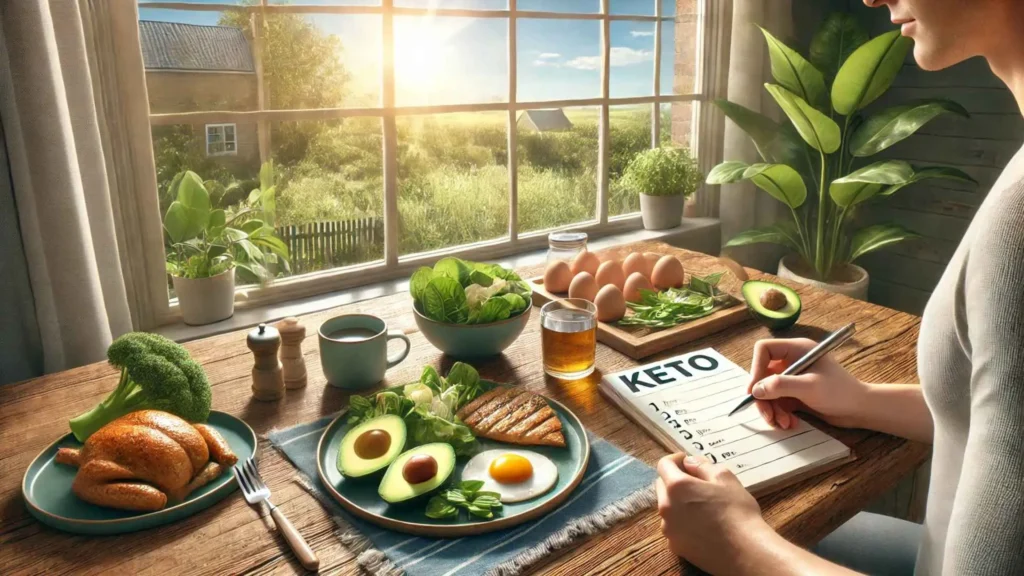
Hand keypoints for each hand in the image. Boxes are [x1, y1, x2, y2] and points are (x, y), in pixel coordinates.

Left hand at [656, 454, 769, 573]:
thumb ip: (702, 466)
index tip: (687, 460)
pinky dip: (683, 521)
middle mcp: (666, 507)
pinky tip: (702, 524)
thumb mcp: (725, 478)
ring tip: (702, 505)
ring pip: (668, 508)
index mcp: (676, 487)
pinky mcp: (675, 546)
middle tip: (697, 482)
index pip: (664, 465)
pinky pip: (674, 527)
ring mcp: (669, 529)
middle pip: (662, 486)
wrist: (744, 551)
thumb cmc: (737, 512)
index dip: (675, 459)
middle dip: (675, 480)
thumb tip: (690, 462)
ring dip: (678, 502)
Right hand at [748, 338, 867, 429]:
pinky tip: (790, 423)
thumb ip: (780, 386)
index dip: (756, 368)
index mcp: (796, 350)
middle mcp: (792, 361)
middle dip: (763, 397)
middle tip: (767, 416)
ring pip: (768, 391)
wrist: (860, 410)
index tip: (755, 390)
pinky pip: (777, 402)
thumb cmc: (840, 392)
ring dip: (772, 409)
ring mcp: (793, 378)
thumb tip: (755, 390)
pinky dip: (780, 414)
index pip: (764, 350)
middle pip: (762, 375)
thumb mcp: (809, 387)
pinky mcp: (795, 393)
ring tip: (782, 423)